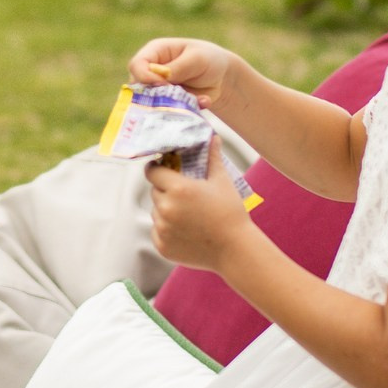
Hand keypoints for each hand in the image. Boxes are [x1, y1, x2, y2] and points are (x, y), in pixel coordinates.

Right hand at [130, 36, 244, 109]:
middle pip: (138, 87)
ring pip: (151, 104)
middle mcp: (151, 72)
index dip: (144, 76)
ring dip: (174, 105)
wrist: (221, 77)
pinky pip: (167, 113)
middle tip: (179, 96)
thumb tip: (161, 78)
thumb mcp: (197, 59)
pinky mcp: (167, 104)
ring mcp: (157, 90)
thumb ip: (179, 67)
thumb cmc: (208, 59)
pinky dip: (185, 111)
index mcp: (155, 52)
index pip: (137, 65)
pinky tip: (203, 102)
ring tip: (196, 99)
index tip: (162, 85)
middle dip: (157, 95)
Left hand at [147, 144, 252, 271]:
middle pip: (155, 192)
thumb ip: (213, 158)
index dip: (156, 169)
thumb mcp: (222, 182)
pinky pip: (158, 232)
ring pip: (156, 212)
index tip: (161, 168)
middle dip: (165, 190)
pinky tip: (185, 230)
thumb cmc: (230, 213)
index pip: (153, 172)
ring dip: (165, 210)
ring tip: (187, 213)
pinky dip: (166, 229)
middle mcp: (166, 208)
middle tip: (182, 193)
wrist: (235, 249)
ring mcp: (162, 229)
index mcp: (178, 189)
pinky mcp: (162, 246)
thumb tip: (214, 138)